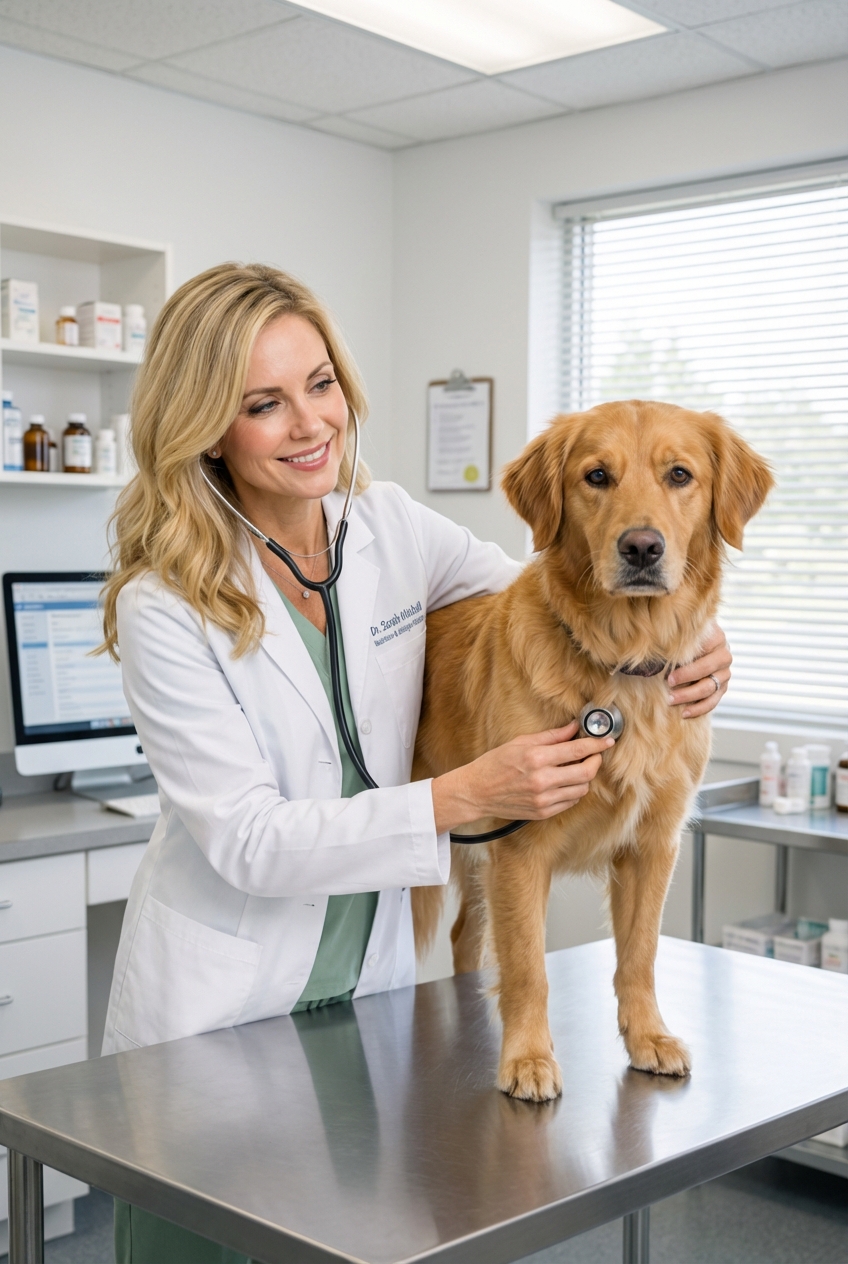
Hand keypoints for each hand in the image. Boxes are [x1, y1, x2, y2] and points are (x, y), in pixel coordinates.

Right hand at [431, 721, 613, 834]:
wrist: (477, 792)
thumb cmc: (495, 764)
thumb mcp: (520, 743)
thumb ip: (550, 737)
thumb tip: (573, 728)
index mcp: (536, 758)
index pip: (576, 750)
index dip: (596, 745)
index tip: (606, 740)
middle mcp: (541, 780)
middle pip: (586, 773)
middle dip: (595, 762)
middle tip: (595, 755)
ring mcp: (543, 799)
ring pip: (581, 789)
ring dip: (585, 778)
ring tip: (577, 768)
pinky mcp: (542, 812)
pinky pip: (570, 802)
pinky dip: (573, 791)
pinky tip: (565, 782)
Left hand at [668, 623, 731, 718]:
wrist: (696, 647)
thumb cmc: (682, 641)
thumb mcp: (678, 637)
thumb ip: (672, 642)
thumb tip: (652, 651)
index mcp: (716, 637)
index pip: (703, 650)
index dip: (685, 662)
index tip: (668, 672)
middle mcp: (724, 655)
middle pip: (707, 669)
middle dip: (686, 678)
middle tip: (668, 683)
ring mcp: (725, 673)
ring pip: (711, 688)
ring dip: (690, 696)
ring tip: (671, 700)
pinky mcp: (722, 687)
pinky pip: (713, 701)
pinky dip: (699, 708)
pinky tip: (684, 713)